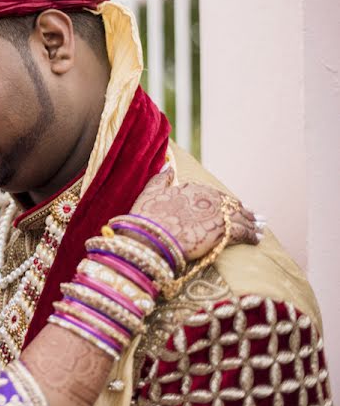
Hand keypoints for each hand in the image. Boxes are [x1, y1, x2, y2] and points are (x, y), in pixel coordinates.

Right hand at [129, 168, 260, 260]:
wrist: (150, 237)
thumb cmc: (146, 218)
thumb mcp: (149, 193)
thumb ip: (161, 179)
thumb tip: (168, 166)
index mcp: (192, 188)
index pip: (214, 195)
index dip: (224, 202)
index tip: (231, 207)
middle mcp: (207, 197)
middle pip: (230, 205)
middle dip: (242, 212)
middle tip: (253, 218)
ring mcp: (217, 214)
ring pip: (240, 217)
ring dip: (251, 223)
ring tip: (260, 228)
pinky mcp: (223, 231)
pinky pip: (243, 232)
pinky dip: (252, 235)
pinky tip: (257, 238)